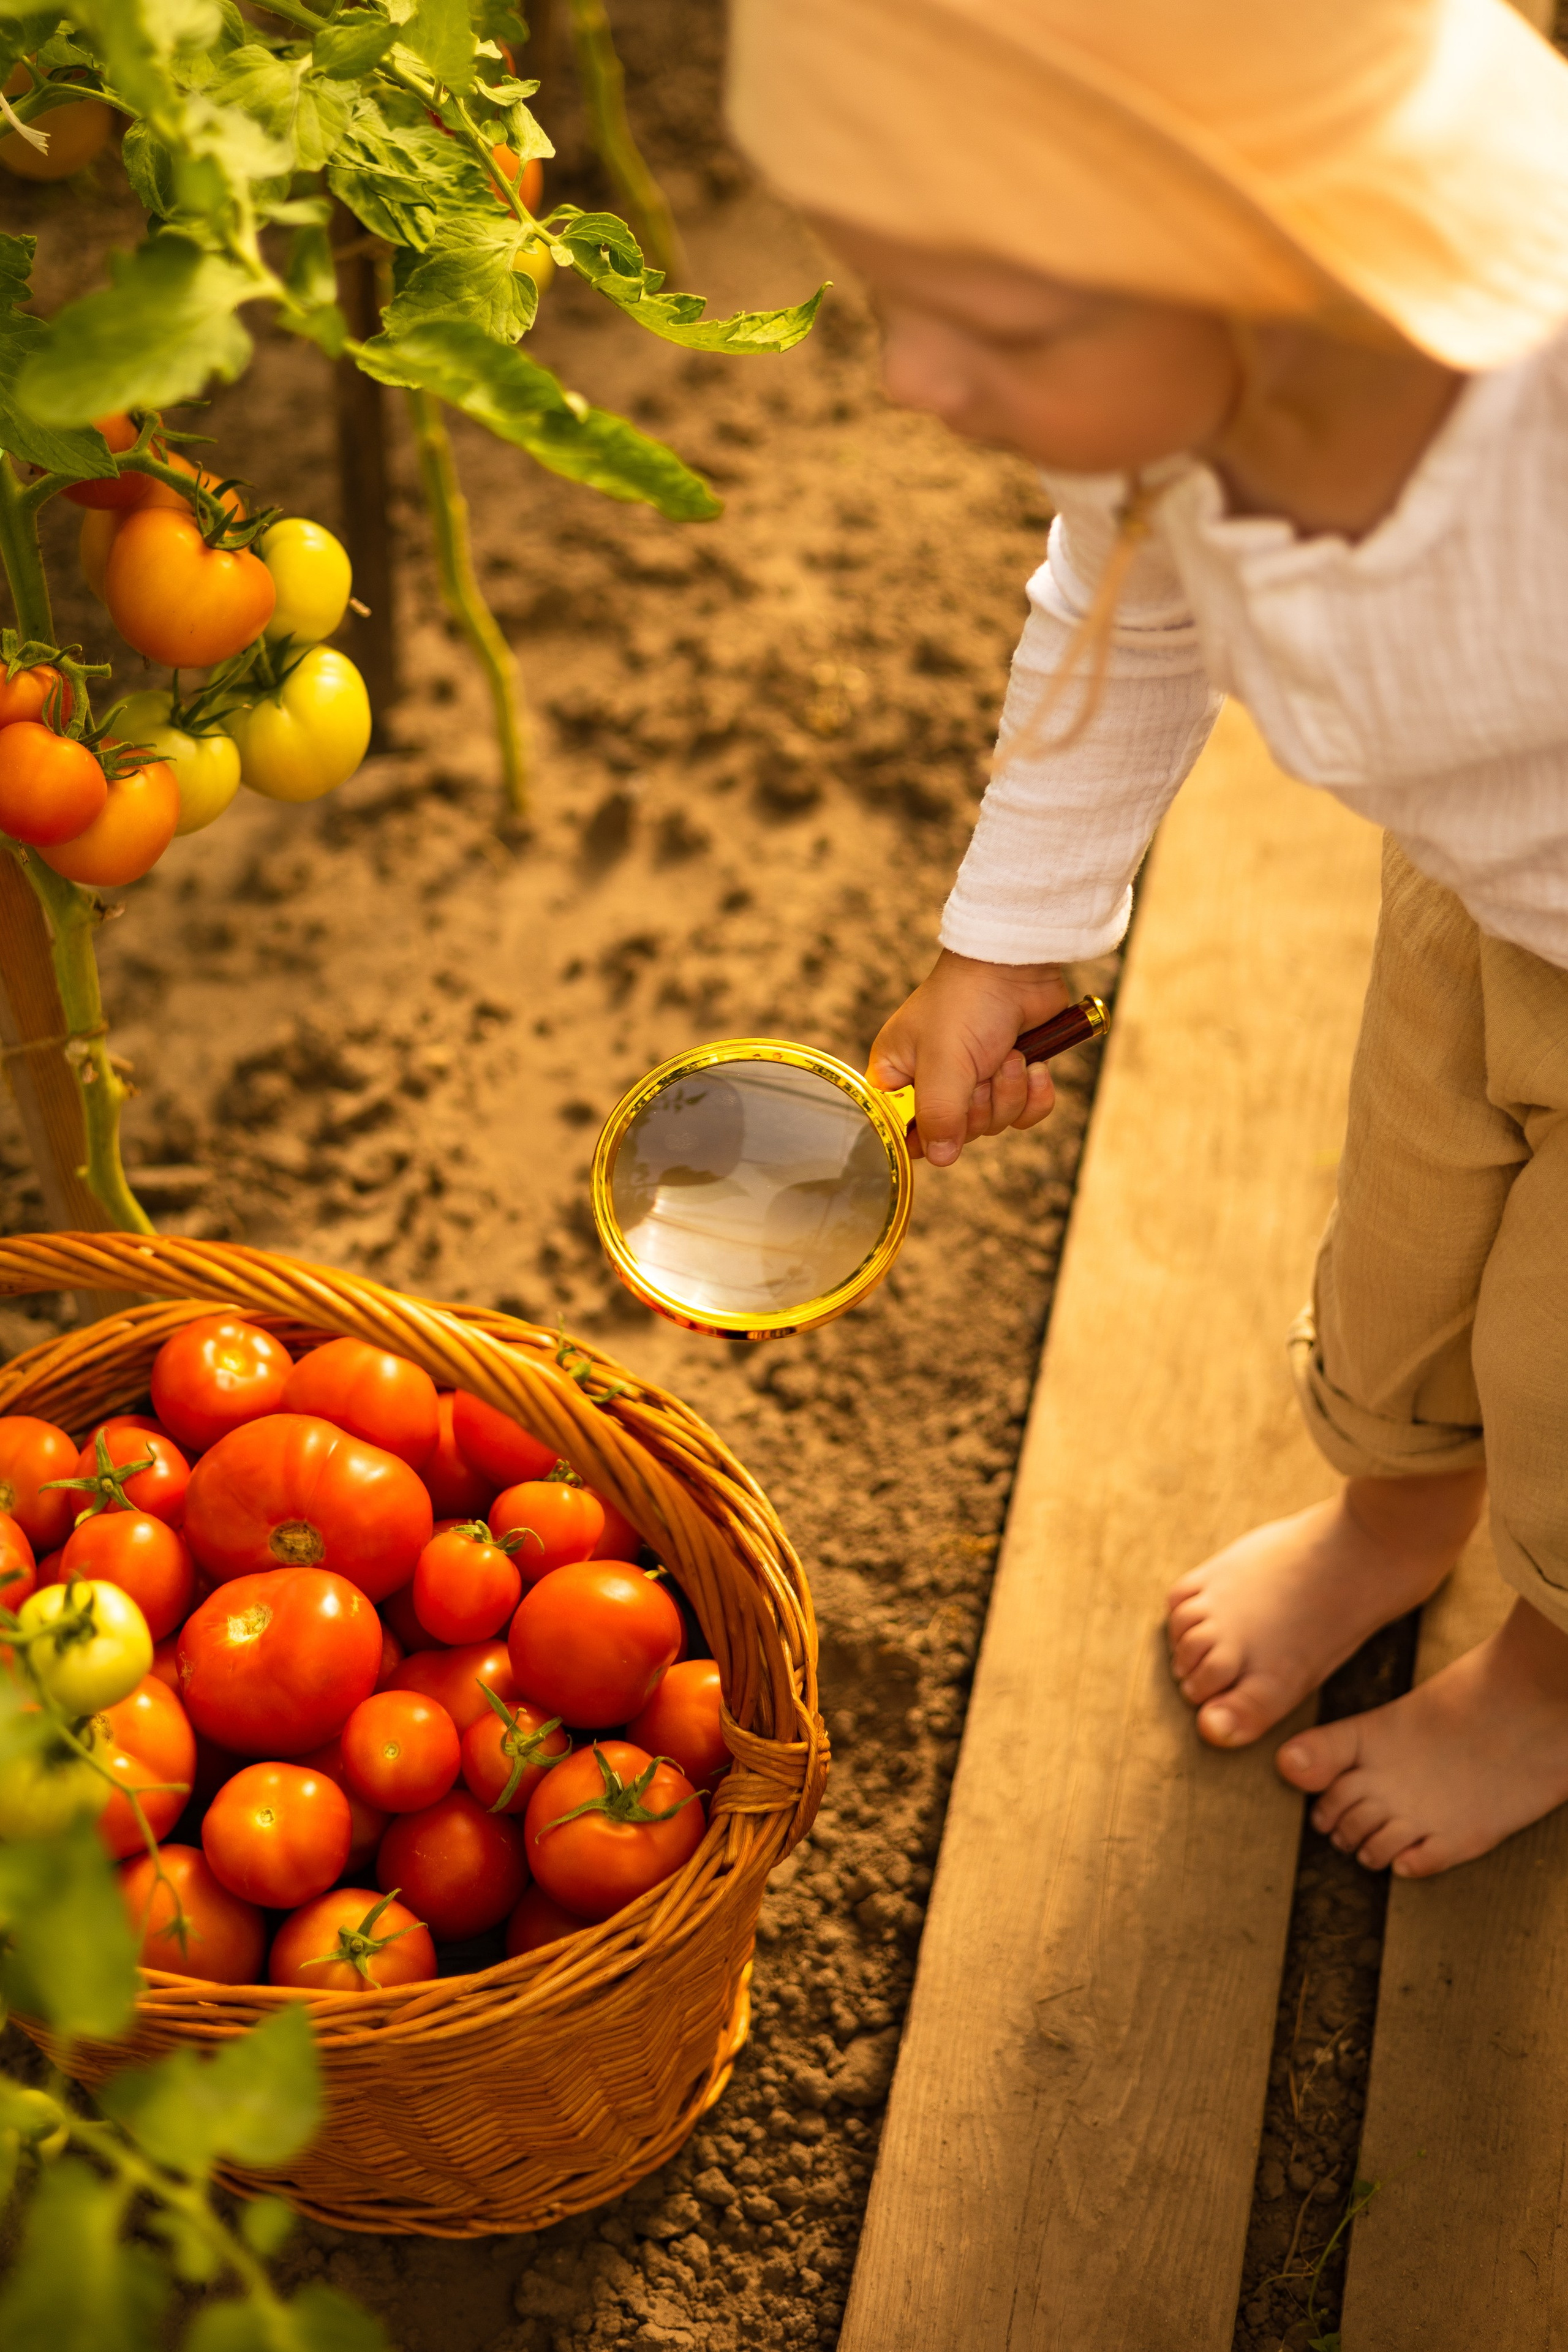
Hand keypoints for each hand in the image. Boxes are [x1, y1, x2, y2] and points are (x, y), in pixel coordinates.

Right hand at [867, 950, 1072, 1165]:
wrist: (1016, 965)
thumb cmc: (966, 1002)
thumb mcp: (944, 1062)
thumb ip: (939, 1114)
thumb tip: (940, 1159)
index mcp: (898, 1074)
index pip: (900, 1129)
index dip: (924, 1137)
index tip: (945, 1126)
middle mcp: (932, 1081)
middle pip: (956, 1133)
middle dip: (980, 1107)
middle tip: (983, 1072)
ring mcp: (973, 1080)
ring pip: (993, 1125)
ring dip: (1009, 1093)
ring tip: (1011, 1056)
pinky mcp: (1009, 1075)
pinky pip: (1023, 1114)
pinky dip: (1035, 1095)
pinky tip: (1035, 1066)